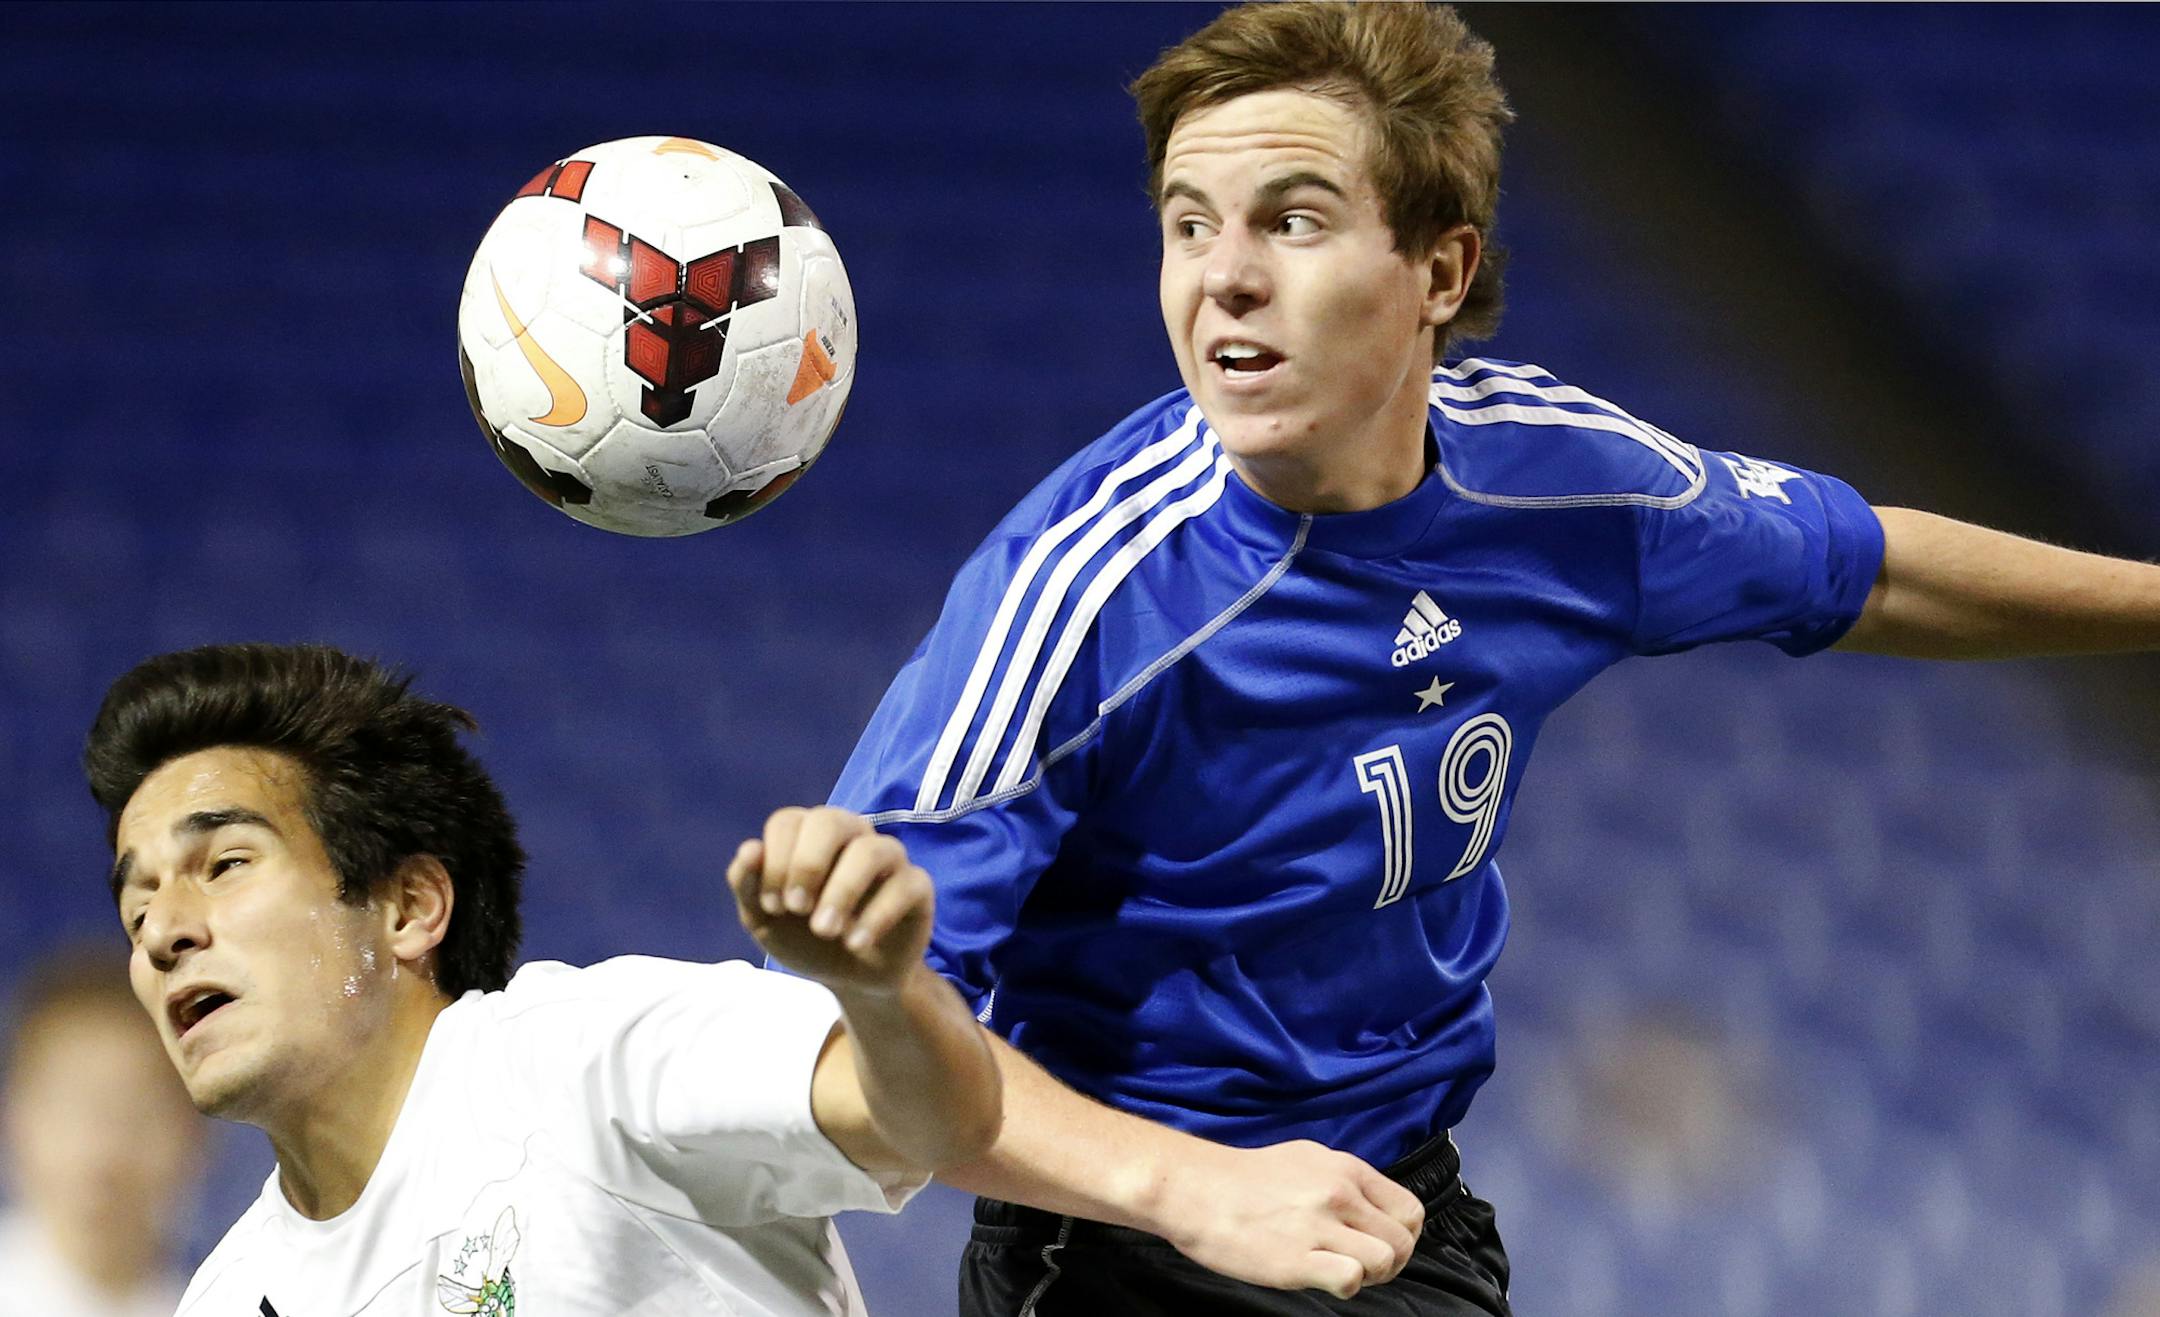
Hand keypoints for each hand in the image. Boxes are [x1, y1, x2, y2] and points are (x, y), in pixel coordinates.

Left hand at [728, 807, 932, 994]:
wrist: (850, 979)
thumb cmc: (803, 938)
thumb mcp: (763, 920)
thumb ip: (747, 885)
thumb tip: (749, 849)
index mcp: (808, 834)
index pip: (787, 821)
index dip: (775, 861)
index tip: (772, 907)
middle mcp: (850, 834)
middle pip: (829, 820)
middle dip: (807, 865)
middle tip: (797, 909)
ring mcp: (887, 856)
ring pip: (870, 850)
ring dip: (842, 891)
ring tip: (825, 931)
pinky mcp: (916, 885)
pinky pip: (905, 884)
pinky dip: (876, 916)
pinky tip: (855, 944)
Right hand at [1155, 1139, 1423, 1299]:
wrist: (1193, 1189)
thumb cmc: (1243, 1179)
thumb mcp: (1306, 1159)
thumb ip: (1344, 1182)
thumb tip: (1372, 1209)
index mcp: (1345, 1169)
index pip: (1410, 1210)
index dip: (1402, 1236)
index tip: (1378, 1244)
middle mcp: (1338, 1193)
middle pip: (1403, 1242)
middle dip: (1390, 1263)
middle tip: (1358, 1265)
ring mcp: (1318, 1226)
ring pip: (1385, 1262)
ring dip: (1368, 1276)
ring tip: (1338, 1270)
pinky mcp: (1296, 1259)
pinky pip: (1350, 1279)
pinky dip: (1342, 1285)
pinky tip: (1319, 1276)